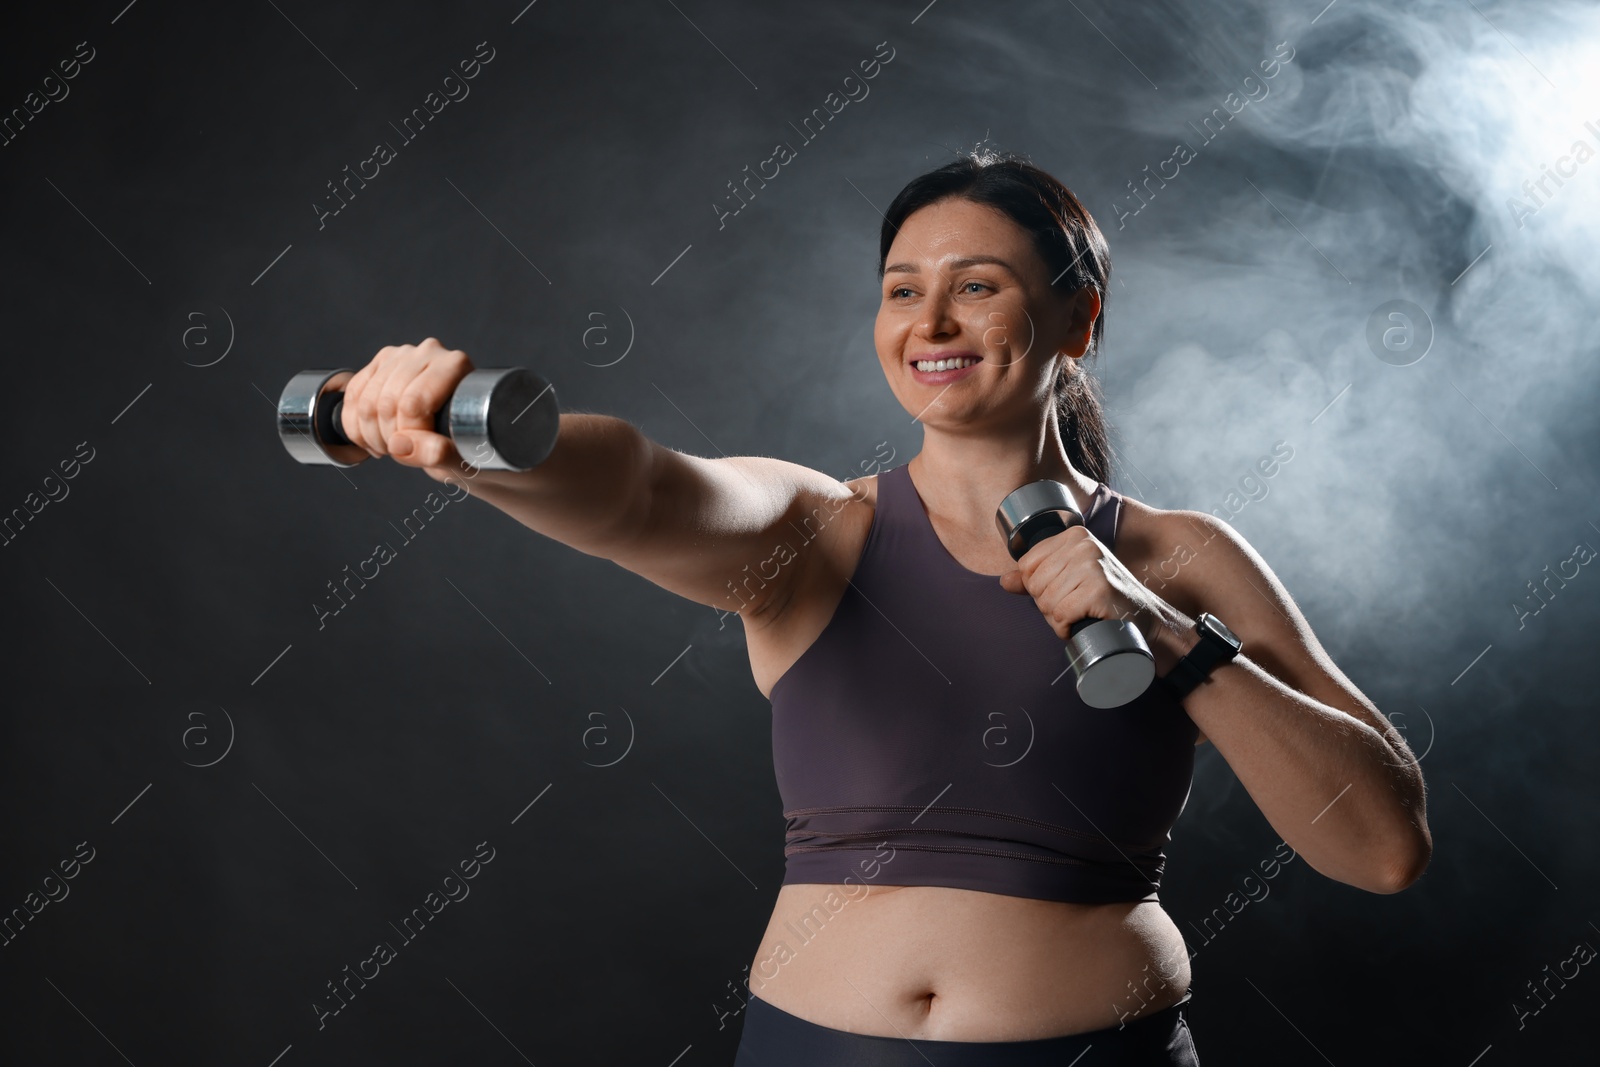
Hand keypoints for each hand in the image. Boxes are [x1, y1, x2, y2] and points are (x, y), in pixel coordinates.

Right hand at [339, 338, 474, 480]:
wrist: (462, 438)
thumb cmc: (467, 447)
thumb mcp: (461, 459)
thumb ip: (439, 455)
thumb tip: (400, 444)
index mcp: (455, 366)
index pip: (413, 404)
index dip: (411, 435)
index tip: (423, 449)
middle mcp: (428, 352)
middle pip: (386, 402)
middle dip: (389, 439)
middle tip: (403, 453)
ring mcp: (400, 355)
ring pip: (365, 402)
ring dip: (371, 436)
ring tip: (392, 447)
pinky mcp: (379, 365)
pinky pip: (352, 397)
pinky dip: (355, 426)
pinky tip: (374, 438)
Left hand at [997, 524, 1196, 672]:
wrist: (1147, 618)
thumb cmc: (1106, 599)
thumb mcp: (1071, 579)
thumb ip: (1036, 577)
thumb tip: (1004, 581)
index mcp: (1073, 536)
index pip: (1027, 565)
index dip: (1039, 587)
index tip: (1065, 592)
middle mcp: (1083, 545)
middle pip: (1034, 585)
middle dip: (1048, 606)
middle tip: (1075, 607)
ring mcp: (1092, 565)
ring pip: (1045, 602)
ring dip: (1058, 619)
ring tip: (1082, 614)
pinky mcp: (1098, 589)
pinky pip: (1060, 616)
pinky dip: (1065, 629)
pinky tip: (1083, 623)